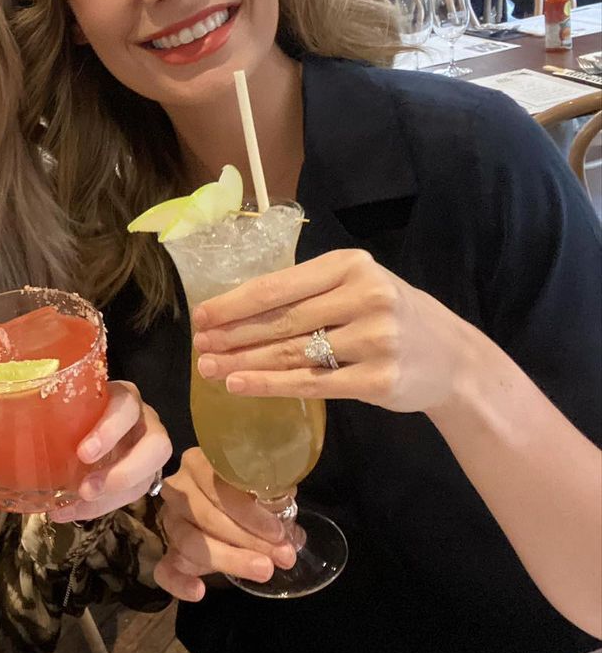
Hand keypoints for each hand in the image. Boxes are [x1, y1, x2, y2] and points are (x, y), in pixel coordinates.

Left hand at [49, 380, 171, 522]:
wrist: (101, 421)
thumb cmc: (79, 407)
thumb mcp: (72, 402)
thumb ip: (53, 409)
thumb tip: (4, 426)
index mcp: (124, 397)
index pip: (126, 406)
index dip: (109, 430)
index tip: (83, 453)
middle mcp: (145, 421)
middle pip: (157, 445)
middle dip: (124, 472)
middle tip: (86, 488)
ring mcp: (148, 450)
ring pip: (149, 475)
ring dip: (113, 495)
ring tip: (78, 504)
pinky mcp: (144, 474)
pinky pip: (132, 495)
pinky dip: (100, 508)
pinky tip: (69, 512)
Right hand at [153, 448, 296, 600]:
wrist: (219, 511)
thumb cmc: (242, 494)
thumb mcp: (256, 489)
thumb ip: (271, 499)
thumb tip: (292, 520)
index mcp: (198, 464)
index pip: (216, 485)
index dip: (247, 511)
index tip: (278, 532)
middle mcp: (178, 489)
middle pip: (205, 516)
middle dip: (247, 539)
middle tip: (282, 556)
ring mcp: (170, 521)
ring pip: (188, 542)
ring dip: (229, 559)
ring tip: (263, 570)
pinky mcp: (166, 552)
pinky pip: (164, 570)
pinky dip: (179, 583)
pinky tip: (199, 591)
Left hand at [192, 249, 479, 413]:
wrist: (454, 358)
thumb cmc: (389, 315)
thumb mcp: (356, 287)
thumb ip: (308, 292)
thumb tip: (235, 309)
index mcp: (350, 266)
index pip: (278, 286)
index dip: (234, 303)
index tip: (200, 316)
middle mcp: (364, 297)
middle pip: (281, 320)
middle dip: (232, 334)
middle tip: (198, 345)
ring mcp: (375, 339)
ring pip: (292, 353)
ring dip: (243, 362)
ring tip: (209, 368)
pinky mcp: (379, 379)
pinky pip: (312, 383)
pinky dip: (270, 386)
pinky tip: (240, 386)